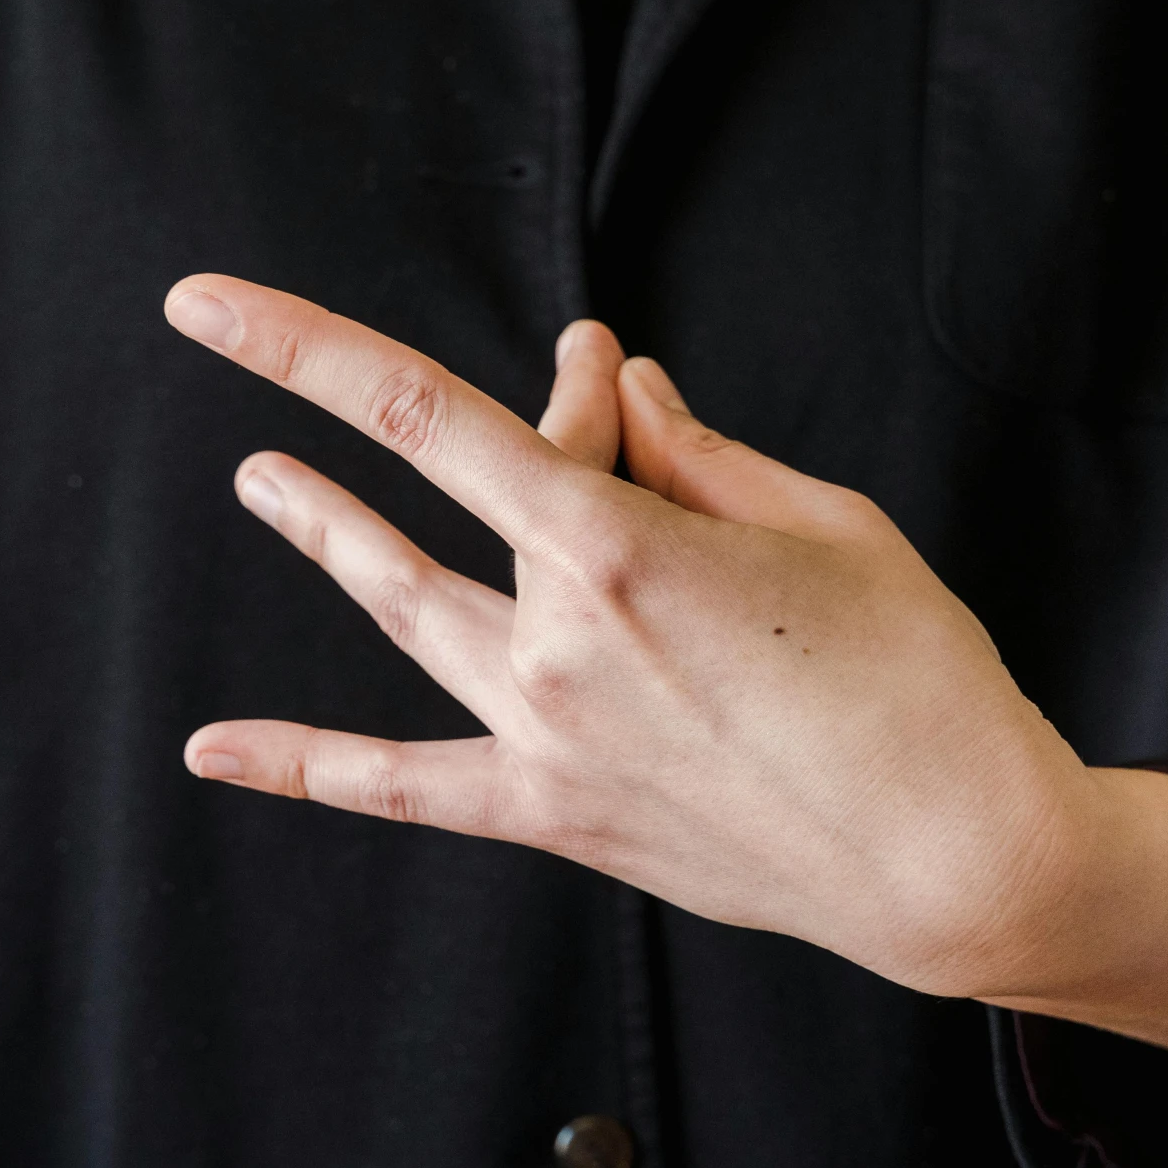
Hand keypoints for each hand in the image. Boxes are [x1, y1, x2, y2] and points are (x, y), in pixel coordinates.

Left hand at [165, 276, 1167, 1062]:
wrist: (956, 861)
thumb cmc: (918, 679)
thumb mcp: (824, 522)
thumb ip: (695, 451)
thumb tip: (615, 389)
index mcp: (619, 547)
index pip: (423, 417)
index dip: (309, 347)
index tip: (217, 306)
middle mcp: (556, 641)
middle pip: (490, 498)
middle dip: (550, 429)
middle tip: (596, 393)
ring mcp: (545, 736)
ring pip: (412, 610)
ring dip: (331, 537)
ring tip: (261, 485)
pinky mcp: (558, 811)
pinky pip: (406, 786)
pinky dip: (305, 764)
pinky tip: (211, 749)